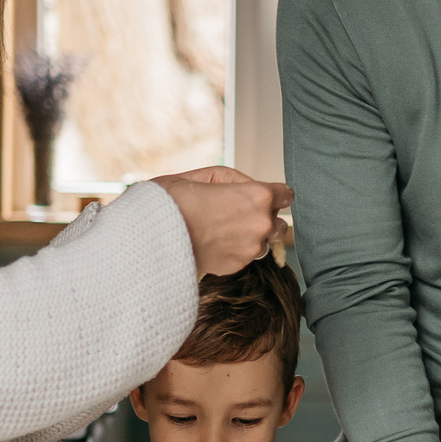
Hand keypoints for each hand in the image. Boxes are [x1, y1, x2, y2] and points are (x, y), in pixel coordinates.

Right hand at [151, 166, 292, 275]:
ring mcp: (250, 248)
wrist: (154, 235)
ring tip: (223, 229)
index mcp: (257, 196)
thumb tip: (250, 188)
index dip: (275, 194)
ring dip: (251, 236)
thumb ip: (238, 180)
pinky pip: (246, 256)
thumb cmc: (176, 201)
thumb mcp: (208, 176)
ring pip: (264, 242)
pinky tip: (215, 241)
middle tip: (238, 214)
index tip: (266, 196)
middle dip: (265, 218)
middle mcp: (260, 224)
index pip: (287, 195)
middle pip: (279, 223)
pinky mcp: (238, 265)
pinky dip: (236, 249)